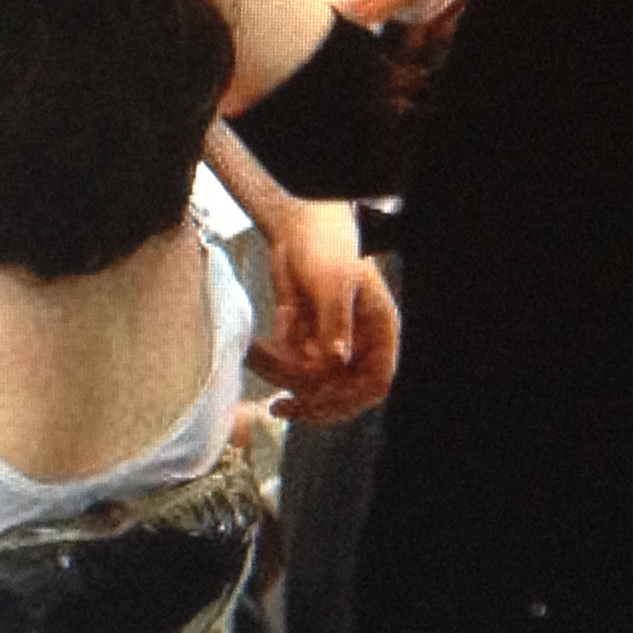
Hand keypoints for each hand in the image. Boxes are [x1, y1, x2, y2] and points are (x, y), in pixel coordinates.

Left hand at [243, 211, 400, 424]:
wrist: (296, 227)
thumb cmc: (327, 246)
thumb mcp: (333, 281)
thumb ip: (335, 321)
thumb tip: (336, 359)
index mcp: (378, 332)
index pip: (376, 382)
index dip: (351, 398)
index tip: (320, 400)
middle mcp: (357, 344)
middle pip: (341, 391)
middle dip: (310, 399)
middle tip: (281, 404)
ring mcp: (329, 345)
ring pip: (311, 383)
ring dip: (283, 380)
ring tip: (257, 360)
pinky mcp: (303, 341)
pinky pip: (290, 366)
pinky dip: (272, 365)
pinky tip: (254, 351)